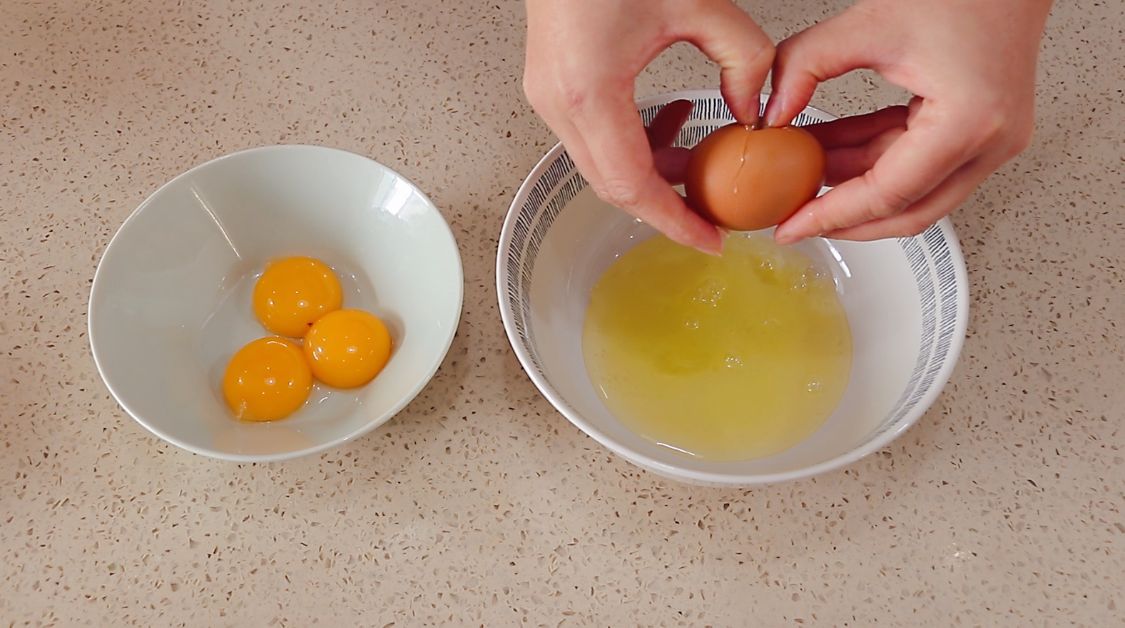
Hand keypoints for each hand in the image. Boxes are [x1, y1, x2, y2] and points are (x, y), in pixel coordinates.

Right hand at [523, 0, 774, 253]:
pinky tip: (670, 121)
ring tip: (700, 167)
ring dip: (651, 175)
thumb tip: (756, 112)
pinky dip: (634, 146)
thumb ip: (745, 60)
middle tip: (713, 215)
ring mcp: (549, 98)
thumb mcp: (700, 2)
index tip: (711, 240)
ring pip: (602, 167)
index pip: (633, 184)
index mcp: (590, 91)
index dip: (674, 220)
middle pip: (613, 186)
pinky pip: (594, 140)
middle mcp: (559, 103)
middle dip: (666, 207)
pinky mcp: (553, 87)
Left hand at [764, 0, 1052, 242]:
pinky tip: (833, 151)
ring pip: (914, 192)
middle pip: (909, 212)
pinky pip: (921, 163)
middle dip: (846, 219)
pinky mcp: (981, 131)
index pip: (889, 194)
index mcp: (970, 122)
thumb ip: (805, 65)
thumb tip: (773, 112)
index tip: (792, 226)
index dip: (832, 215)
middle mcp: (991, 141)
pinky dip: (875, 159)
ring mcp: (991, 140)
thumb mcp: (867, 24)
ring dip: (856, 184)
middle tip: (796, 218)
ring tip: (804, 173)